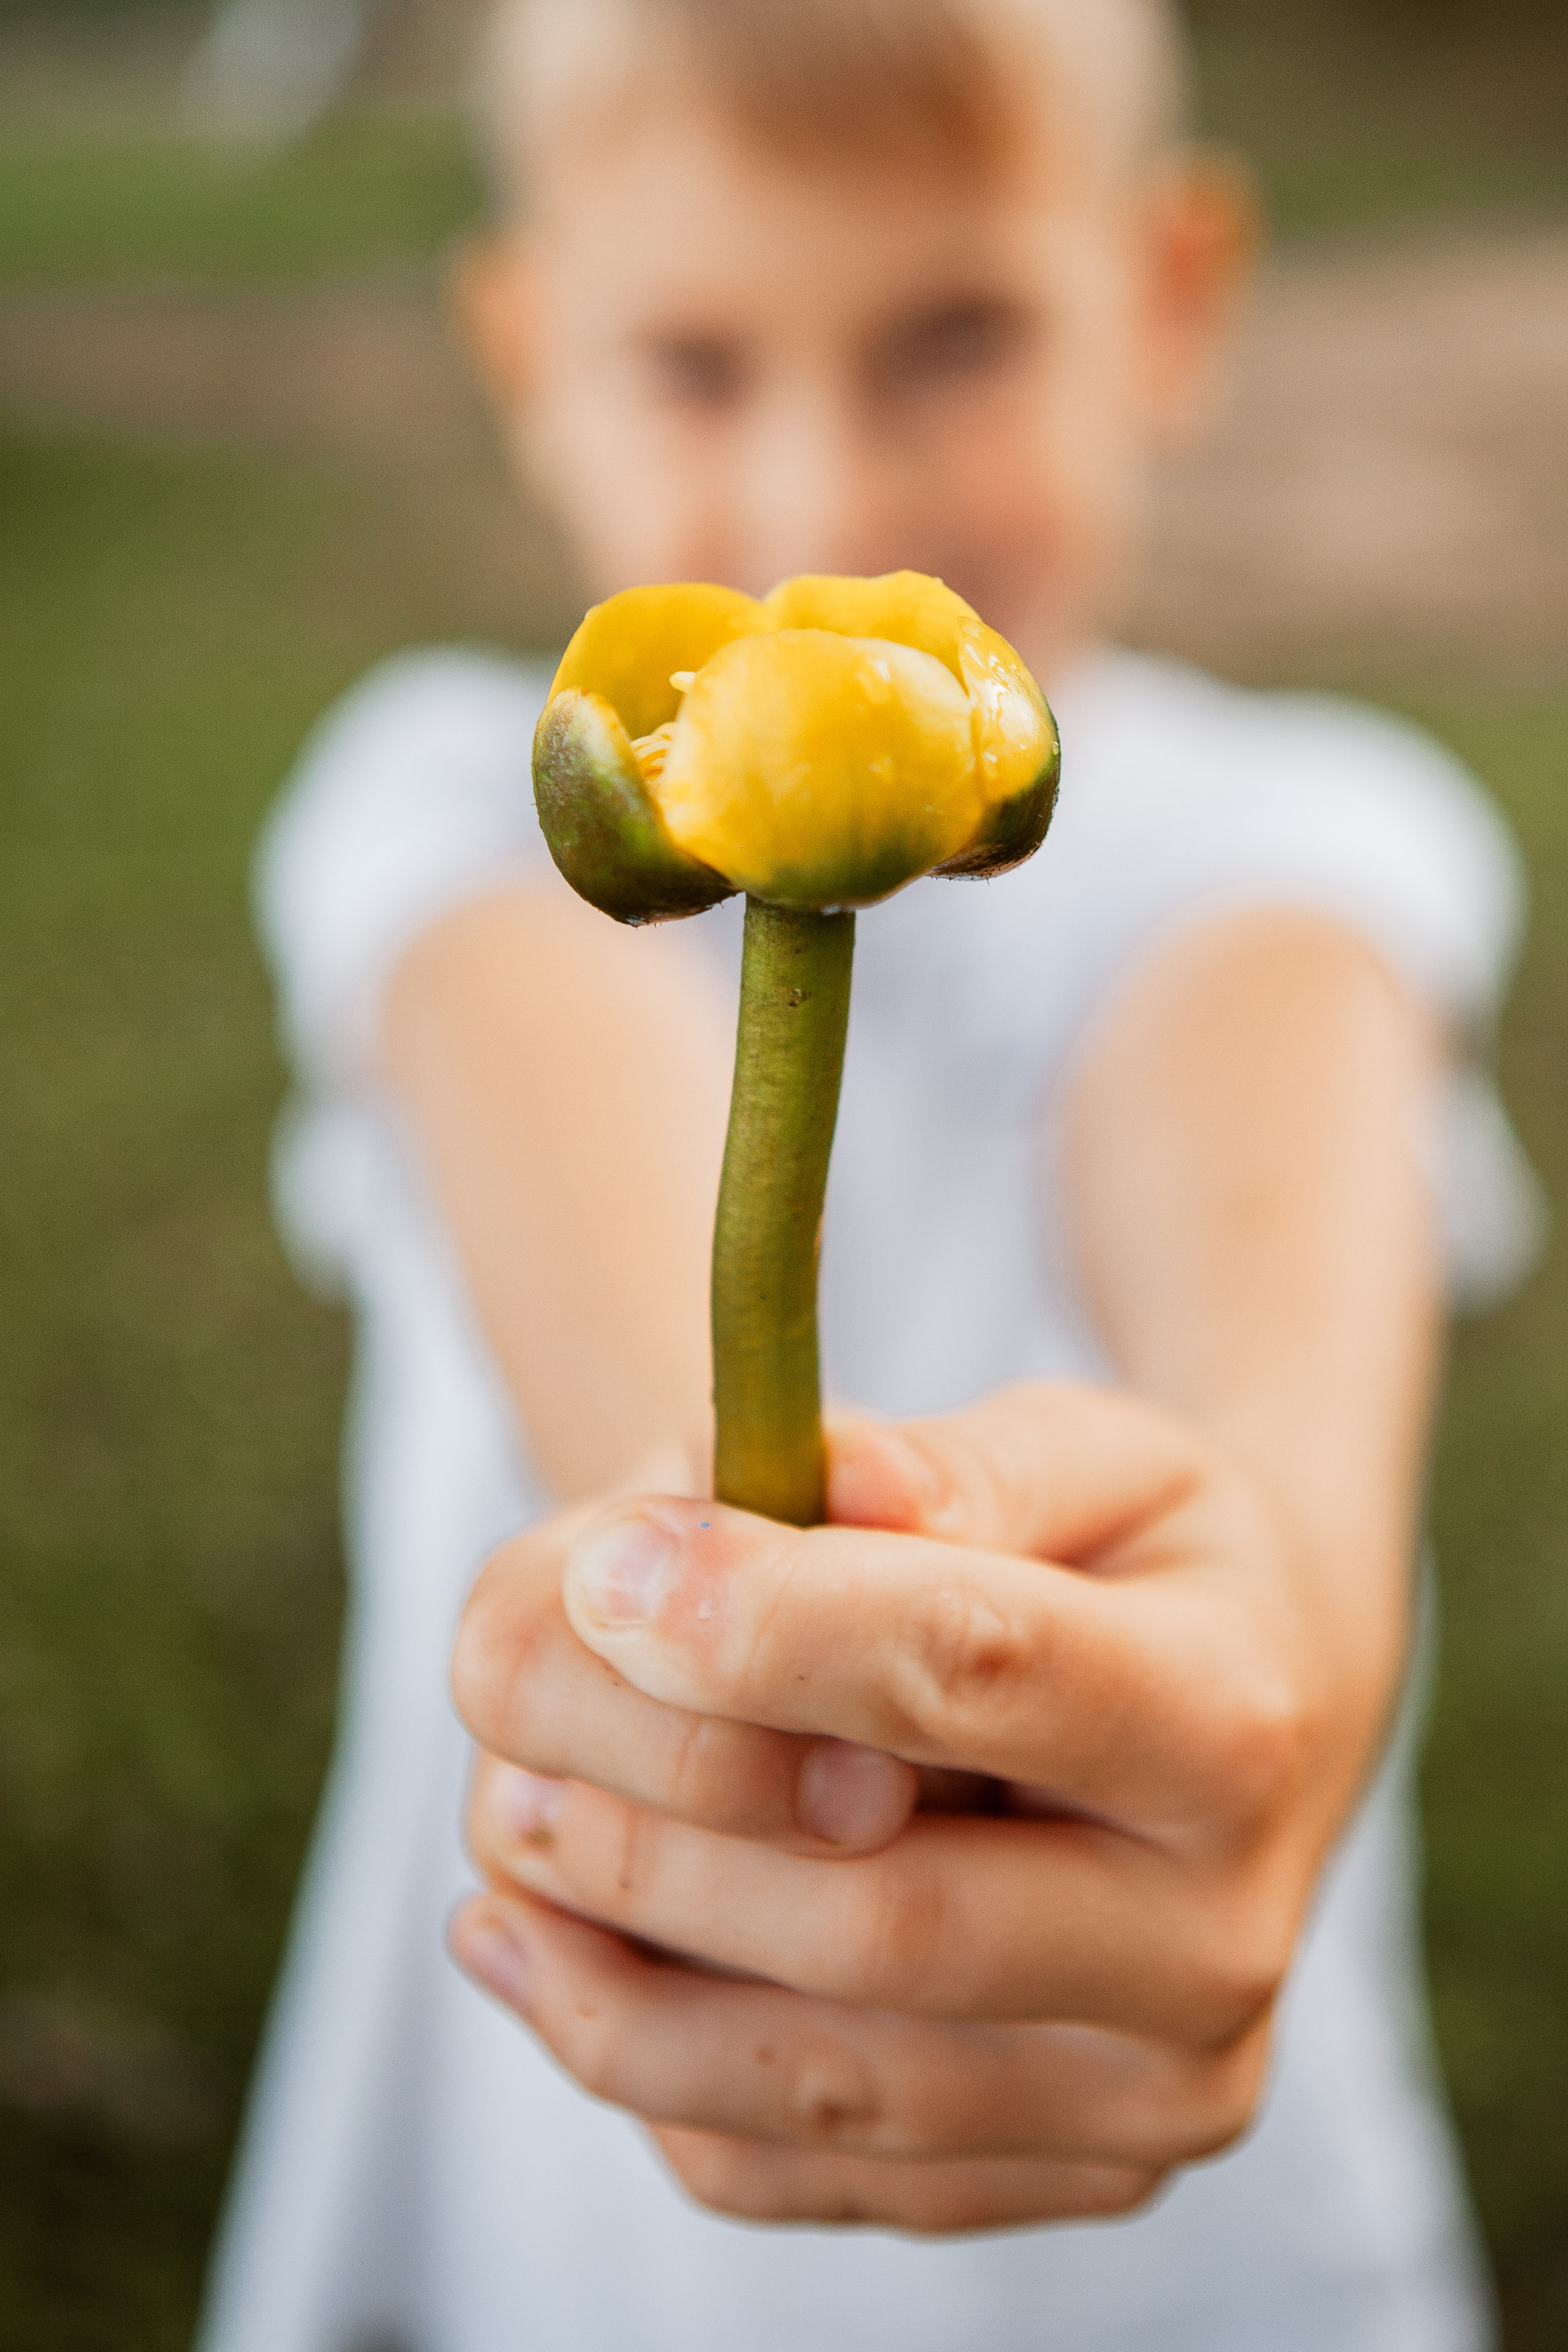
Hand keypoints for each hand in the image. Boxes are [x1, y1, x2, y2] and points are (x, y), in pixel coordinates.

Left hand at [449, 1383, 1405, 2232]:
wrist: (1247, 1714)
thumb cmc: (1131, 1555)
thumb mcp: (1082, 1448)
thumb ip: (949, 1465)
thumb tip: (817, 1484)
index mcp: (1233, 1717)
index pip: (980, 1673)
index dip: (767, 1627)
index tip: (607, 1565)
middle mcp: (1215, 1946)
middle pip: (879, 1921)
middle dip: (655, 1810)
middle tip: (501, 1694)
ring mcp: (1139, 2102)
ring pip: (809, 2079)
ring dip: (610, 1955)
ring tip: (501, 1831)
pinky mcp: (1046, 2182)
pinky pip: (784, 2168)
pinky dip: (639, 2057)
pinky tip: (541, 1941)